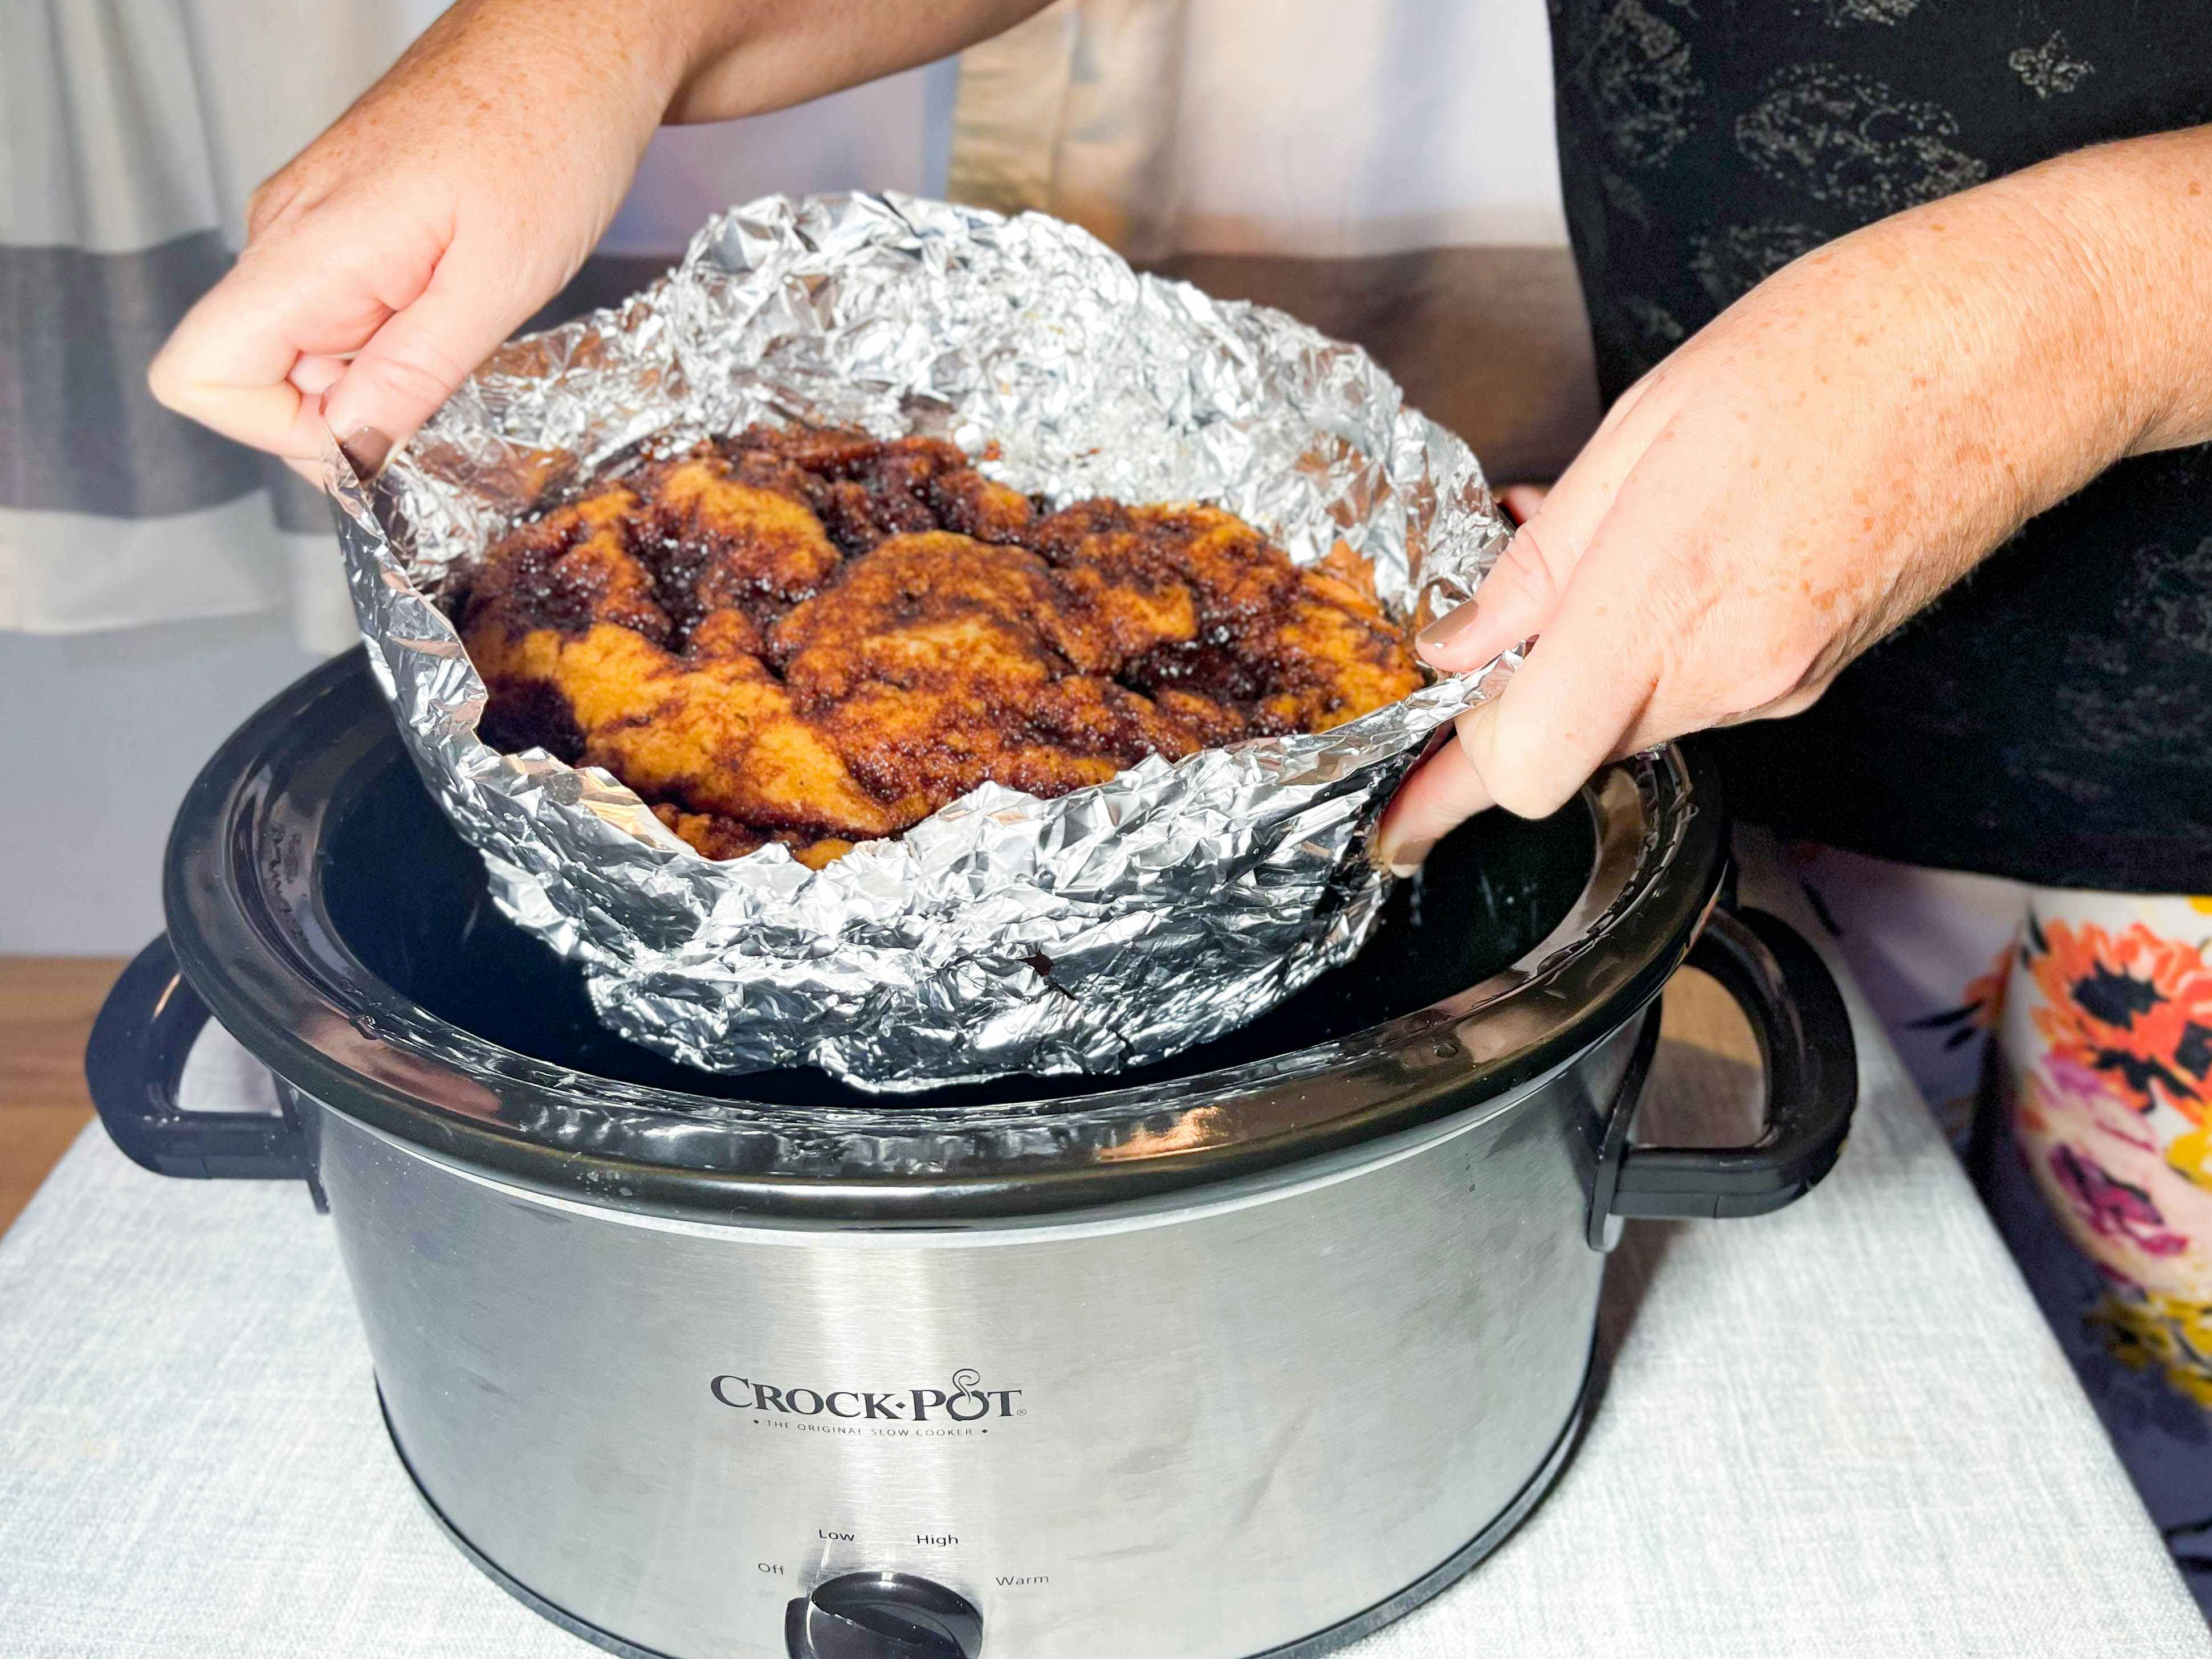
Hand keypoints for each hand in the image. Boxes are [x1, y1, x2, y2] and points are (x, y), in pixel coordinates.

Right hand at [148, 0, 691, 480]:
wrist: (576, 37)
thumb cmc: (550, 131)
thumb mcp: (498, 279)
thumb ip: (414, 370)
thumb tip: (348, 450)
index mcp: (304, 249)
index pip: (199, 375)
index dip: (281, 433)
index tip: (378, 436)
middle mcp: (288, 235)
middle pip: (264, 379)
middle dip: (353, 415)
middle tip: (455, 393)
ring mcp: (317, 226)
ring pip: (314, 352)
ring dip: (389, 378)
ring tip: (472, 334)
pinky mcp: (354, 222)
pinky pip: (350, 313)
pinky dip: (403, 338)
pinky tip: (466, 307)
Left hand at [1376, 128, 2211, 871]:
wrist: (2019, 346)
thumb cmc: (1843, 350)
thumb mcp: (1643, 429)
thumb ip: (1541, 563)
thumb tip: (1460, 645)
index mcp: (1670, 603)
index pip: (1528, 761)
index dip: (1447, 789)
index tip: (1395, 815)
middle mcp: (1732, 674)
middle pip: (1570, 747)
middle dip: (1508, 705)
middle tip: (1471, 632)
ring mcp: (1784, 683)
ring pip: (1631, 717)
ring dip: (1582, 661)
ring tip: (1588, 553)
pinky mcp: (1816, 671)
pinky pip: (1695, 688)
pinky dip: (1650, 644)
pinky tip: (1662, 559)